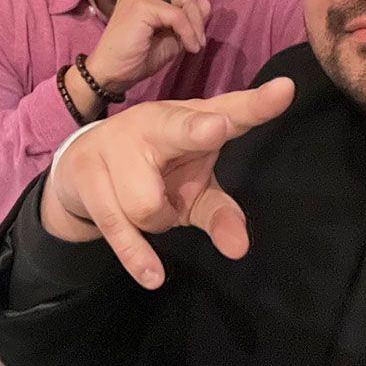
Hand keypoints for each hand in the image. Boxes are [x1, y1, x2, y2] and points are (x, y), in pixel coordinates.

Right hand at [41, 77, 295, 287]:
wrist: (79, 166)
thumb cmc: (152, 171)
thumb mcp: (192, 189)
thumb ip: (219, 213)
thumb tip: (239, 248)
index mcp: (189, 119)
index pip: (231, 110)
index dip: (257, 104)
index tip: (286, 90)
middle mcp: (155, 122)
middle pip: (179, 128)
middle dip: (195, 130)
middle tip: (216, 129)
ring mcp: (116, 143)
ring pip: (147, 205)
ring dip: (156, 222)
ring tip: (151, 207)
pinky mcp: (87, 173)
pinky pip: (116, 224)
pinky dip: (136, 254)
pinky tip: (154, 275)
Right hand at [86, 0, 210, 94]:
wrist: (111, 73)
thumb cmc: (138, 56)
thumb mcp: (172, 37)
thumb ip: (187, 19)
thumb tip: (207, 2)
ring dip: (195, 22)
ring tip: (195, 44)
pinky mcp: (141, 5)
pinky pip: (178, 14)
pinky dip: (189, 31)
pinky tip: (191, 47)